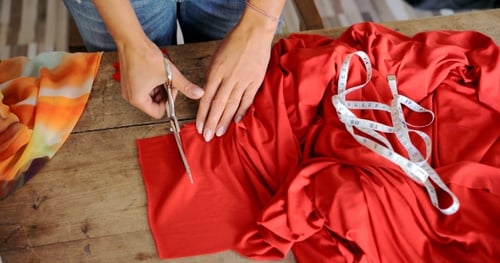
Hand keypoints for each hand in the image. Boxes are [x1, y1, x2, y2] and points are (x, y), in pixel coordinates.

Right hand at [117, 39, 203, 118]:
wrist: (130, 40)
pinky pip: (144, 89)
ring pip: (150, 97)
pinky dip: (153, 84)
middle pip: (154, 105)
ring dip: (159, 89)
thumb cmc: (145, 56)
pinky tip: (157, 73)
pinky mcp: (129, 82)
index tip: (172, 89)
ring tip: (164, 75)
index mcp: (138, 99)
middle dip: (165, 95)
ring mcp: (128, 89)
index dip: (169, 103)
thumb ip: (185, 86)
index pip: (158, 113)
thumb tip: (198, 94)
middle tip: (169, 82)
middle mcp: (130, 97)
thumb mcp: (169, 74)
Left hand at [196, 19, 275, 141]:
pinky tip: (236, 121)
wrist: (254, 33)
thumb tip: (208, 94)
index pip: (206, 98)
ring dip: (225, 120)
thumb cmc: (233, 43)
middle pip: (218, 105)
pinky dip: (242, 111)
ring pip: (232, 105)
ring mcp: (243, 80)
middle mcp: (228, 78)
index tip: (199, 126)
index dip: (202, 114)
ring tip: (219, 133)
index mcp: (216, 72)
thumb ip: (213, 77)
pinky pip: (247, 99)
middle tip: (207, 137)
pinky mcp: (255, 81)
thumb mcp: (216, 58)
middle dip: (211, 122)